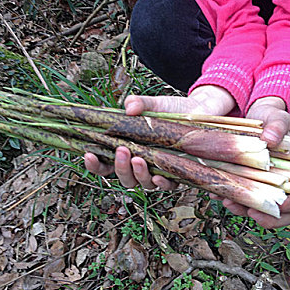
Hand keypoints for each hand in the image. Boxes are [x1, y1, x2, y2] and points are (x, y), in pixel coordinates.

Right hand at [84, 85, 235, 187]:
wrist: (201, 111)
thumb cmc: (172, 109)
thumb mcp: (154, 103)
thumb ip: (140, 103)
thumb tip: (128, 107)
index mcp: (128, 149)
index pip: (105, 164)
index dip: (95, 164)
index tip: (88, 154)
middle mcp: (141, 164)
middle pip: (122, 177)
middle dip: (119, 167)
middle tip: (122, 151)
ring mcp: (158, 170)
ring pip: (141, 184)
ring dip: (137, 174)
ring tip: (139, 158)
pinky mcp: (178, 173)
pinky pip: (167, 185)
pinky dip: (161, 183)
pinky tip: (158, 177)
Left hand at [218, 96, 289, 227]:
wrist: (254, 117)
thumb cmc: (270, 120)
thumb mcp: (276, 118)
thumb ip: (277, 125)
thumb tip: (271, 138)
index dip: (289, 208)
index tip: (276, 206)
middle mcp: (279, 184)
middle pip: (278, 212)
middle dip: (263, 217)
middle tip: (246, 209)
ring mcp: (260, 186)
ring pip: (255, 209)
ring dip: (241, 208)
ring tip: (226, 199)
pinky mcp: (243, 183)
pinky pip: (237, 197)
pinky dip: (227, 196)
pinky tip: (217, 191)